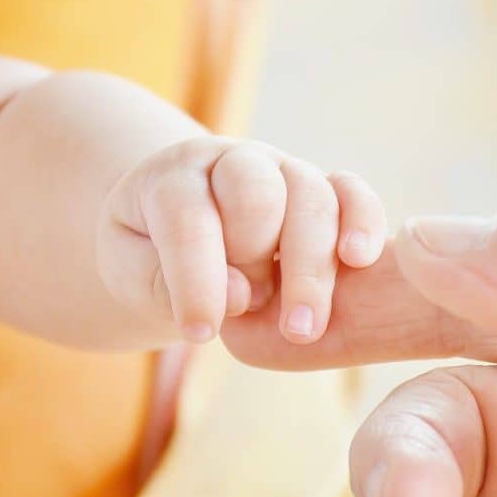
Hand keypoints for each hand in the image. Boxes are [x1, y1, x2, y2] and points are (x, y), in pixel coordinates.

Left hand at [97, 137, 385, 343]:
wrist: (179, 229)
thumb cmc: (153, 257)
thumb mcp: (135, 274)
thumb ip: (169, 285)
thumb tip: (240, 295)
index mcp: (173, 179)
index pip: (187, 220)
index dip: (195, 279)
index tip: (200, 333)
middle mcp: (232, 163)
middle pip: (257, 196)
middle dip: (257, 262)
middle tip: (246, 315)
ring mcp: (283, 171)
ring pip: (310, 197)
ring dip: (310, 267)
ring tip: (302, 328)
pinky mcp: (323, 188)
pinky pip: (352, 190)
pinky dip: (362, 220)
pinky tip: (358, 259)